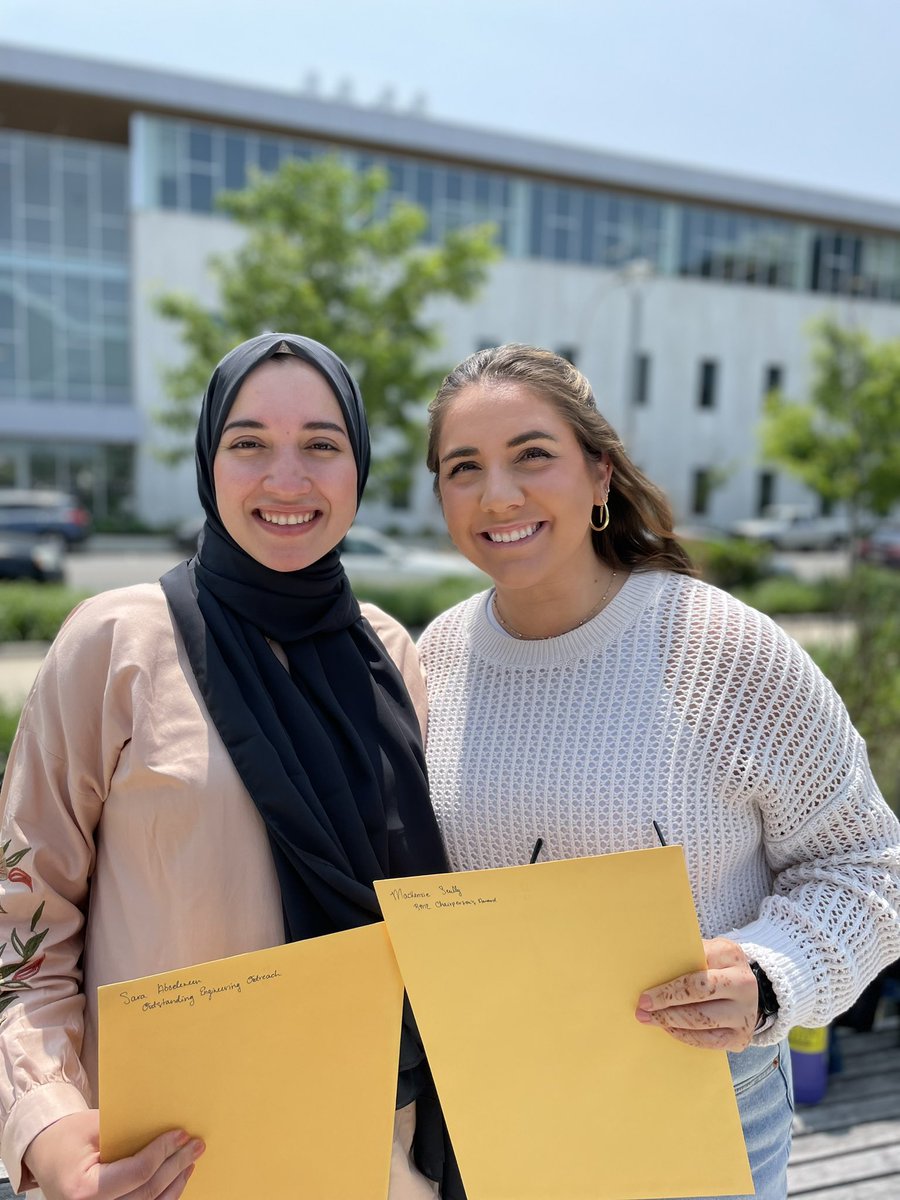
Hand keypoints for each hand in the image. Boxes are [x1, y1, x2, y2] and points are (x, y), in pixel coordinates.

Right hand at [23, 1110, 203, 1199]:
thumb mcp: (95, 1127)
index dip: (163, 1153)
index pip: (137, 1173)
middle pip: (147, 1192)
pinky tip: (176, 1179)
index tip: (181, 1135)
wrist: (45, 1153)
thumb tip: (169, 1130)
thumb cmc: (68, 1136)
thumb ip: (129, 1133)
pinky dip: (162, 1196)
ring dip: (174, 1184)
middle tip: (196, 1146)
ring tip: (190, 1161)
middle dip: (176, 1166)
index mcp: (84, 1188)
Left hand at [634, 936, 758, 1050]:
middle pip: (700, 993)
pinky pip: (707, 1040)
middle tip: (643, 1006)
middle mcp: (744, 984)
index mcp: (731, 955)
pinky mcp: (741, 1038)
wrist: (748, 991)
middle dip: (667, 1001)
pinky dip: (684, 1035)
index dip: (670, 984)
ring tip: (649, 1019)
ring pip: (702, 1019)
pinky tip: (669, 1028)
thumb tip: (649, 968)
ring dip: (670, 1021)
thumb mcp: (705, 952)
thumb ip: (684, 957)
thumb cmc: (715, 967)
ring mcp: (745, 1013)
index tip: (645, 991)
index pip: (697, 969)